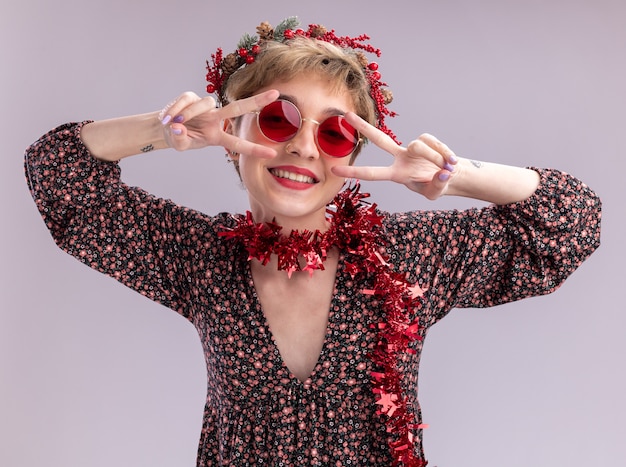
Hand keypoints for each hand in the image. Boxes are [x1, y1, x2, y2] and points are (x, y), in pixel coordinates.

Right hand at [158, 90, 279, 158]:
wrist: (164, 127)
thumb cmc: (178, 138)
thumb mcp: (179, 144)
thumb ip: (180, 139)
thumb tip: (178, 127)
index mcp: (217, 136)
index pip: (238, 143)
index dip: (254, 150)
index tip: (272, 154)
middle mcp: (215, 119)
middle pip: (238, 108)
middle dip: (256, 101)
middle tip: (276, 93)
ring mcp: (205, 107)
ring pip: (204, 104)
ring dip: (188, 114)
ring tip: (173, 123)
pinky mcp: (192, 96)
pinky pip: (187, 100)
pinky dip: (176, 108)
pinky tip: (167, 118)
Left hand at [331, 113, 457, 199]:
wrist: (451, 175)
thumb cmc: (436, 186)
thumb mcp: (435, 192)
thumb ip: (437, 185)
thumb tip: (443, 173)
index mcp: (396, 174)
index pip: (372, 173)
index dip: (354, 172)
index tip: (334, 169)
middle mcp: (399, 158)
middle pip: (379, 140)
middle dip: (364, 127)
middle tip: (347, 115)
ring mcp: (411, 148)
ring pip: (420, 146)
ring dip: (435, 158)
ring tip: (447, 170)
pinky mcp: (425, 140)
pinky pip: (433, 142)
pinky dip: (443, 152)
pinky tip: (450, 162)